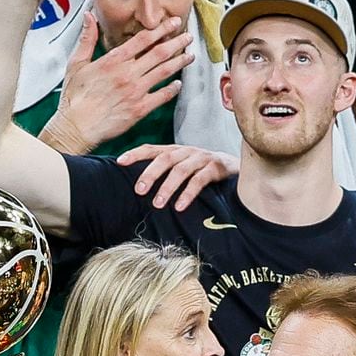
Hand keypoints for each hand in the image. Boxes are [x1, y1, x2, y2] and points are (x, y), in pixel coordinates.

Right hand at [42, 13, 191, 153]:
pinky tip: (178, 84)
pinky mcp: (139, 109)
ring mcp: (136, 91)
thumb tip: (89, 17)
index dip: (161, 29)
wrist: (76, 126)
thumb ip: (86, 39)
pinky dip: (173, 89)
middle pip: (159, 53)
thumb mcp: (76, 64)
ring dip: (180, 62)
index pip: (143, 39)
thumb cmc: (74, 98)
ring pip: (165, 71)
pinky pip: (162, 96)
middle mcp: (128, 74)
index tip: (172, 23)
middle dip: (177, 42)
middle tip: (187, 37)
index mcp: (113, 61)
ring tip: (189, 55)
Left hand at [116, 144, 238, 209]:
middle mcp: (187, 152)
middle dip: (150, 174)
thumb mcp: (182, 168)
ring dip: (167, 187)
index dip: (135, 153)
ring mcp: (202, 158)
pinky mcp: (216, 168)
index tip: (119, 162)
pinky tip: (180, 206)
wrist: (236, 168)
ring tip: (157, 204)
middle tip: (138, 191)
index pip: (152, 149)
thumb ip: (163, 174)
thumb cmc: (202, 171)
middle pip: (165, 158)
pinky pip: (200, 180)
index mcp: (175, 151)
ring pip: (181, 170)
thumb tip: (136, 188)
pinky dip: (188, 193)